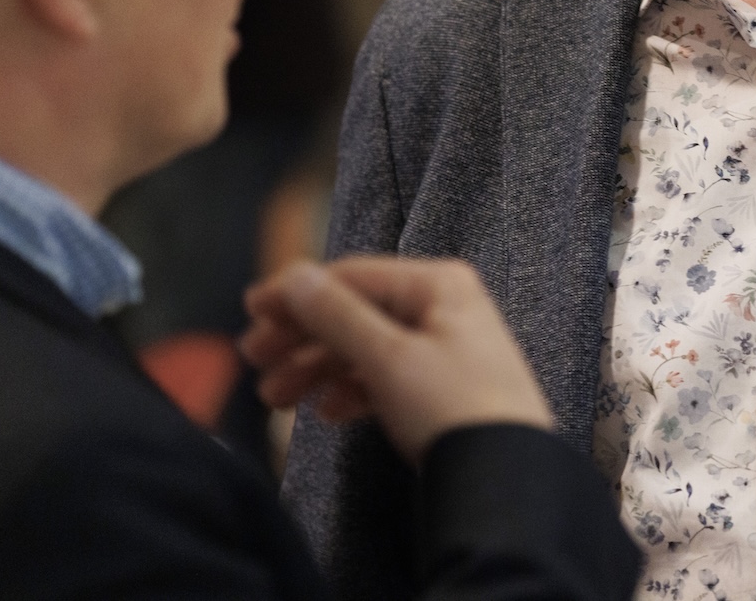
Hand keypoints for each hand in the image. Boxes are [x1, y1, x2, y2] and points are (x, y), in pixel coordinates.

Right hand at [240, 256, 553, 464]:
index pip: (350, 275)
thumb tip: (295, 275)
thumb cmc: (453, 408)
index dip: (296, 292)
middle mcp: (442, 306)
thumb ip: (336, 315)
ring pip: (365, 348)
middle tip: (254, 362)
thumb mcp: (388, 358)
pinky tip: (326, 413)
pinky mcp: (443, 387)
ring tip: (275, 400)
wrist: (506, 480)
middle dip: (301, 338)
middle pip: (354, 311)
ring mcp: (445, 347)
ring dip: (317, 369)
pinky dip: (351, 391)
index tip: (249, 310)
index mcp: (436, 284)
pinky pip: (385, 378)